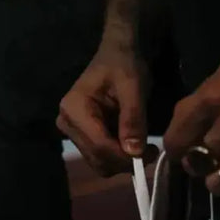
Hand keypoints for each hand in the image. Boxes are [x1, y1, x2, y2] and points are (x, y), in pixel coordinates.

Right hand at [57, 47, 156, 176]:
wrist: (117, 55)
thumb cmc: (124, 64)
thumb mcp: (133, 86)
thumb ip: (133, 118)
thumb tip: (133, 152)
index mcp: (74, 108)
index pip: (99, 146)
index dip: (125, 156)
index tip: (151, 153)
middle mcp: (67, 124)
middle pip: (98, 159)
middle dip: (126, 161)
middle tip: (151, 151)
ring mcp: (73, 133)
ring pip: (101, 164)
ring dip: (124, 162)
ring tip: (145, 148)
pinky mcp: (83, 139)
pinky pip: (102, 159)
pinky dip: (120, 158)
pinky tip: (134, 145)